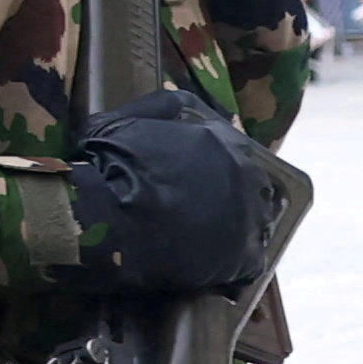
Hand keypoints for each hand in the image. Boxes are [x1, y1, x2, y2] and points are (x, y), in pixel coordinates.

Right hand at [64, 87, 285, 296]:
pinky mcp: (246, 257)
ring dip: (237, 227)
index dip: (214, 164)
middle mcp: (245, 175)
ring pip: (255, 222)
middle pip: (250, 184)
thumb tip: (183, 99)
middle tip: (201, 207)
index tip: (195, 175)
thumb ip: (157, 105)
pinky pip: (250, 261)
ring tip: (208, 238)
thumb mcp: (121, 120)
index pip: (231, 150)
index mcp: (220, 141)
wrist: (107, 221)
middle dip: (231, 194)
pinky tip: (211, 264)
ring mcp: (250, 217)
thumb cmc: (110, 166)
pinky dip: (234, 263)